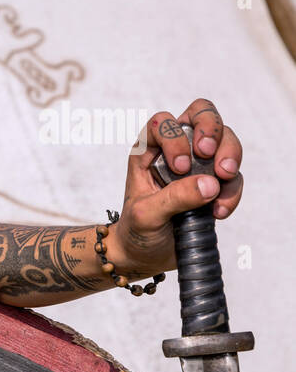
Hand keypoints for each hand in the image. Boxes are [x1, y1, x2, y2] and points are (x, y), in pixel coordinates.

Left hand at [108, 99, 243, 277]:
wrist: (146, 256)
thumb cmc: (136, 230)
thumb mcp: (146, 215)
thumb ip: (174, 197)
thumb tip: (210, 184)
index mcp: (147, 151)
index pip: (163, 121)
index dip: (175, 137)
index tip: (179, 168)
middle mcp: (174, 150)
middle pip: (202, 115)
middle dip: (212, 130)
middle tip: (209, 155)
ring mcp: (198, 165)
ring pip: (226, 140)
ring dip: (230, 156)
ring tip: (223, 179)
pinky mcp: (215, 184)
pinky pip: (234, 177)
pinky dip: (233, 191)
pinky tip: (219, 212)